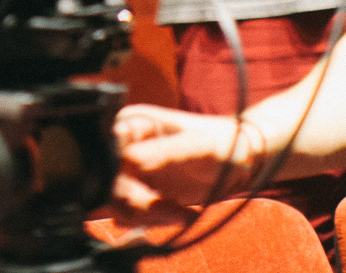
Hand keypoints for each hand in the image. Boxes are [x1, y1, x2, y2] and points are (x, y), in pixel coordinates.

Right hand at [113, 104, 266, 208]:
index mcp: (132, 123)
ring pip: (117, 204)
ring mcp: (130, 169)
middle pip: (108, 183)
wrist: (241, 161)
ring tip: (182, 213)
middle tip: (174, 210)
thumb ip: (165, 152)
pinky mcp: (140, 191)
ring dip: (149, 217)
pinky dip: (152, 222)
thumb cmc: (224, 144)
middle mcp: (124, 145)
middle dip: (140, 203)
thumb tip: (129, 158)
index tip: (148, 191)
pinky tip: (178, 214)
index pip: (104, 152)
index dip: (117, 174)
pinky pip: (130, 215)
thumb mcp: (199, 146)